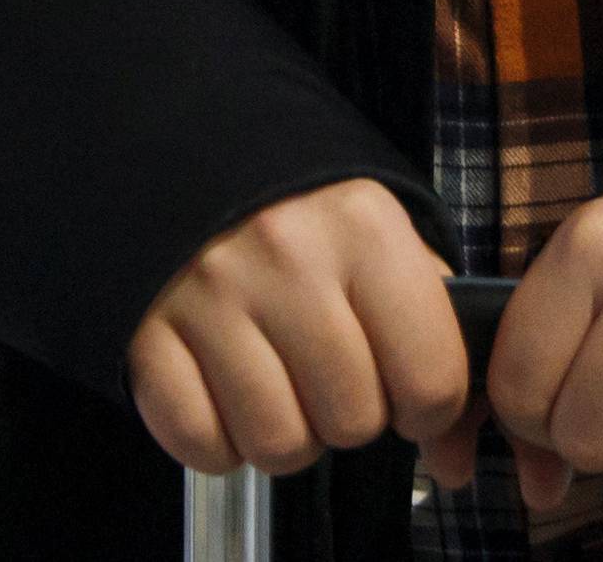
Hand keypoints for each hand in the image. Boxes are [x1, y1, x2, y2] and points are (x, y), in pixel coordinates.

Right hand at [127, 180, 468, 480]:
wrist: (190, 146)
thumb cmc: (306, 210)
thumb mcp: (382, 233)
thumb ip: (434, 327)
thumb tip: (453, 456)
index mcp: (364, 226)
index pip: (431, 379)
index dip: (428, 404)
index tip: (407, 388)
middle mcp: (288, 256)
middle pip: (352, 422)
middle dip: (350, 415)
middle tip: (332, 373)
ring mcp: (211, 295)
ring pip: (278, 445)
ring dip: (286, 432)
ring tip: (281, 381)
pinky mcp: (148, 332)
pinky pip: (200, 444)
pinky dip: (218, 442)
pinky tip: (227, 392)